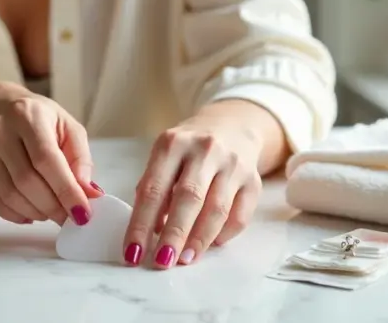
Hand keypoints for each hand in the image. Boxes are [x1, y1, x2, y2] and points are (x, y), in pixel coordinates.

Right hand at [0, 82, 101, 225]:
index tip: (82, 213)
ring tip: (54, 213)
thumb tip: (89, 194)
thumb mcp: (68, 127)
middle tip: (70, 217)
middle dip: (53, 206)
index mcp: (27, 115)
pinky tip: (34, 213)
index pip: (46, 159)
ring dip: (38, 213)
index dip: (66, 190)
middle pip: (26, 181)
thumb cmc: (38, 119)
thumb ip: (81, 160)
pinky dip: (19, 215)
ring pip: (11, 196)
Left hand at [123, 119, 264, 268]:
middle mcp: (204, 150)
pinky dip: (223, 235)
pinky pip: (239, 216)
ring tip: (184, 258)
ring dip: (199, 240)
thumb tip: (148, 232)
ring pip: (216, 209)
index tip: (133, 252)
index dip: (141, 224)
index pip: (153, 189)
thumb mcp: (164, 158)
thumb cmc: (189, 150)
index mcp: (173, 143)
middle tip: (162, 261)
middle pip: (188, 198)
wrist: (232, 127)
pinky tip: (210, 244)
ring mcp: (232, 164)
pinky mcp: (253, 181)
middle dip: (174, 234)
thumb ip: (154, 189)